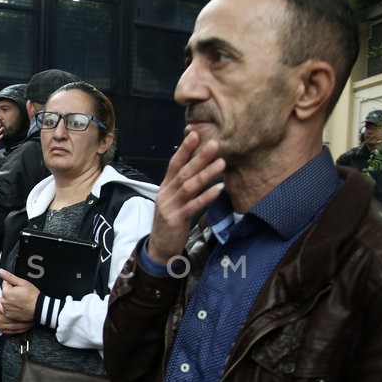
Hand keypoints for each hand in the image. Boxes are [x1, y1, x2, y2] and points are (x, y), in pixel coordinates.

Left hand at [0, 269, 37, 333]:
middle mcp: (3, 301)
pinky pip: (7, 309)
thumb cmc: (33, 296)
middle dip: (11, 292)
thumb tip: (0, 271)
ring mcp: (6, 309)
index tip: (20, 289)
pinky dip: (11, 308)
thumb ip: (10, 277)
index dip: (13, 285)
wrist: (39, 309)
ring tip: (21, 301)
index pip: (5, 284)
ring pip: (5, 301)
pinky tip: (19, 307)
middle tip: (21, 295)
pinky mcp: (9, 315)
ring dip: (10, 300)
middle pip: (4, 293)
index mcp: (6, 292)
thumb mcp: (23, 283)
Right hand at [147, 132, 224, 264]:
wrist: (159, 248)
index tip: (195, 133)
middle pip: (183, 172)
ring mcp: (170, 207)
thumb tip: (199, 168)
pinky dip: (207, 196)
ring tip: (222, 162)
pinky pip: (193, 206)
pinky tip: (219, 188)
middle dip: (199, 157)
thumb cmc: (170, 222)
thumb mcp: (173, 201)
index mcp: (164, 187)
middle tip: (215, 144)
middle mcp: (165, 194)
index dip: (184, 149)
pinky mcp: (176, 220)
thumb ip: (183, 186)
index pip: (174, 164)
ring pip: (189, 187)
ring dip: (206, 173)